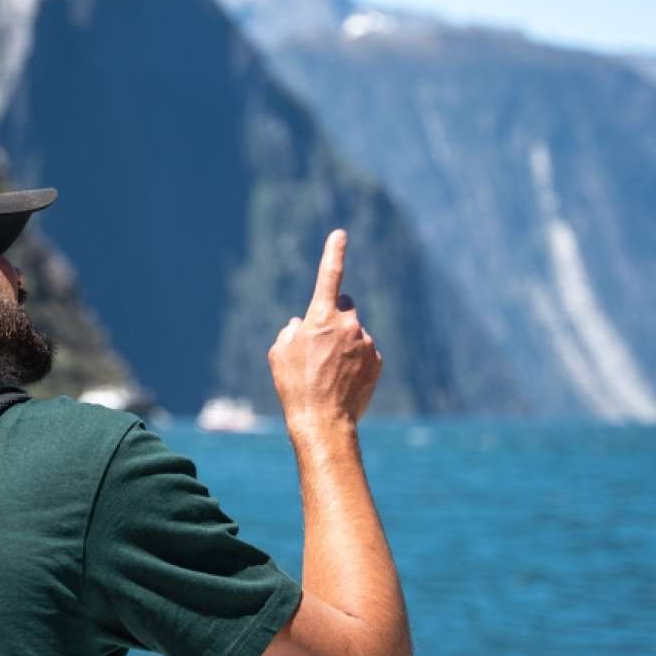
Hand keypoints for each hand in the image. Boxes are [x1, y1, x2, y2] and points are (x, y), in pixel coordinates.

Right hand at [267, 229, 381, 429]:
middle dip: (334, 315)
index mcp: (321, 318)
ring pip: (354, 332)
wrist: (323, 420)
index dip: (334, 252)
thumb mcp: (278, 354)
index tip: (340, 234)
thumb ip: (290, 331)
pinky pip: (365, 351)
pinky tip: (342, 380)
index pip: (329, 276)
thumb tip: (301, 325)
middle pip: (344, 306)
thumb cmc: (294, 386)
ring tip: (328, 372)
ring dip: (344, 343)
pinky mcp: (377, 360)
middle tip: (320, 343)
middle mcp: (349, 324)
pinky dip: (355, 360)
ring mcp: (366, 342)